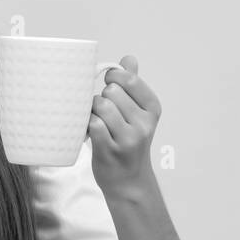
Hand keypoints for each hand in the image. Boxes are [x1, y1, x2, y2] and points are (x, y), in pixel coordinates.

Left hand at [87, 55, 160, 194]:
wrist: (128, 181)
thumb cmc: (128, 142)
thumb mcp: (138, 114)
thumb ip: (133, 85)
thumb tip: (128, 58)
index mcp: (152, 109)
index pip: (129, 80)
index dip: (113, 77)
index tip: (109, 84)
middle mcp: (144, 123)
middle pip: (111, 92)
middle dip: (101, 97)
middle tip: (103, 111)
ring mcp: (128, 138)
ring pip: (100, 106)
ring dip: (92, 111)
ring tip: (96, 121)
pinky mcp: (110, 150)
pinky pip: (93, 124)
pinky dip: (87, 125)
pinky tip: (90, 131)